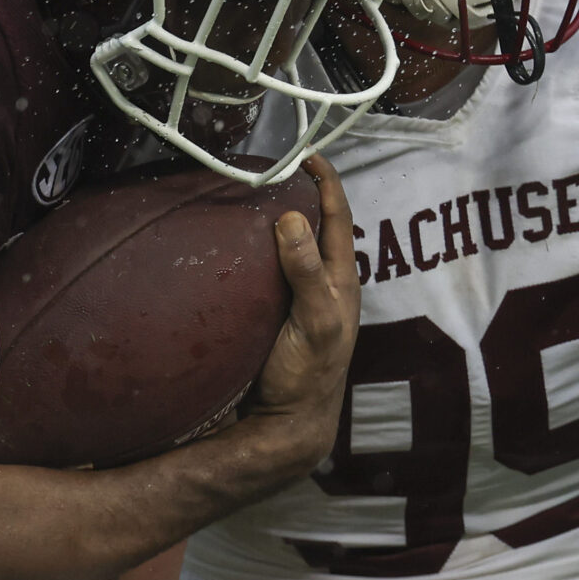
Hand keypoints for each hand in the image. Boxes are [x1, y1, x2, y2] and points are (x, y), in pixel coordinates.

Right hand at [230, 156, 357, 472]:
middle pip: (317, 228)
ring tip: (255, 198)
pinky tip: (238, 247)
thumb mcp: (315, 323)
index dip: (326, 185)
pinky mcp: (277, 315)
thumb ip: (307, 274)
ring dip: (282, 222)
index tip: (308, 155)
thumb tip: (292, 220)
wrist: (286, 424)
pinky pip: (272, 272)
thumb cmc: (307, 375)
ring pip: (295, 249)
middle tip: (276, 170)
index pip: (338, 220)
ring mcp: (300, 301)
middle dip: (303, 195)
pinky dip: (261, 251)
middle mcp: (324, 286)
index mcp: (340, 282)